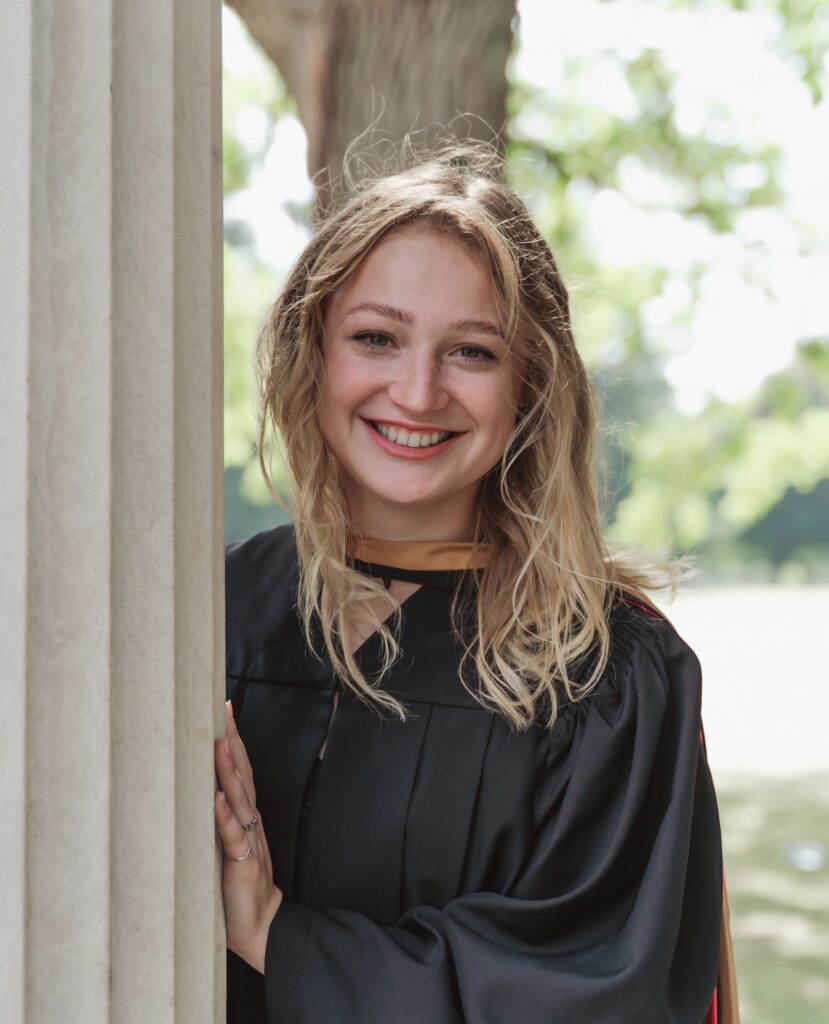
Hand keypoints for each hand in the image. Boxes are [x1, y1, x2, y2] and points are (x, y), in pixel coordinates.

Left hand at [215, 699, 282, 973]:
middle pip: (242, 773)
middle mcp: (250, 820)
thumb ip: (217, 817)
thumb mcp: (225, 843)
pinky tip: (217, 798)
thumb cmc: (236, 885)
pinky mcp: (242, 864)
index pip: (240, 768)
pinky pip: (233, 836)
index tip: (223, 707)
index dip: (233, 738)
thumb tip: (193, 787)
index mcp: (246, 814)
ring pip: (239, 798)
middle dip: (231, 740)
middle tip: (223, 709)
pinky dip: (225, 816)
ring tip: (218, 743)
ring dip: (228, 769)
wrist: (258, 924)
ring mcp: (248, 839)